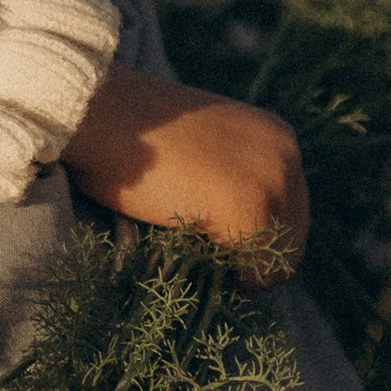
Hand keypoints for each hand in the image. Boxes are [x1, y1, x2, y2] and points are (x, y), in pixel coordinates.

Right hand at [62, 74, 308, 271]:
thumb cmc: (131, 135)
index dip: (257, 244)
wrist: (98, 112)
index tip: (218, 249)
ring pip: (277, 261)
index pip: (292, 215)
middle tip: (207, 262)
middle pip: (293, 241)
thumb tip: (240, 243)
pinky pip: (255, 271)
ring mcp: (273, 180)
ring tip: (196, 258)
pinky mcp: (251, 207)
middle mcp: (286, 154)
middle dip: (252, 262)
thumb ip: (228, 179)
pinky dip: (227, 278)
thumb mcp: (200, 150)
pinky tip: (193, 256)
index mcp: (276, 137)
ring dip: (240, 272)